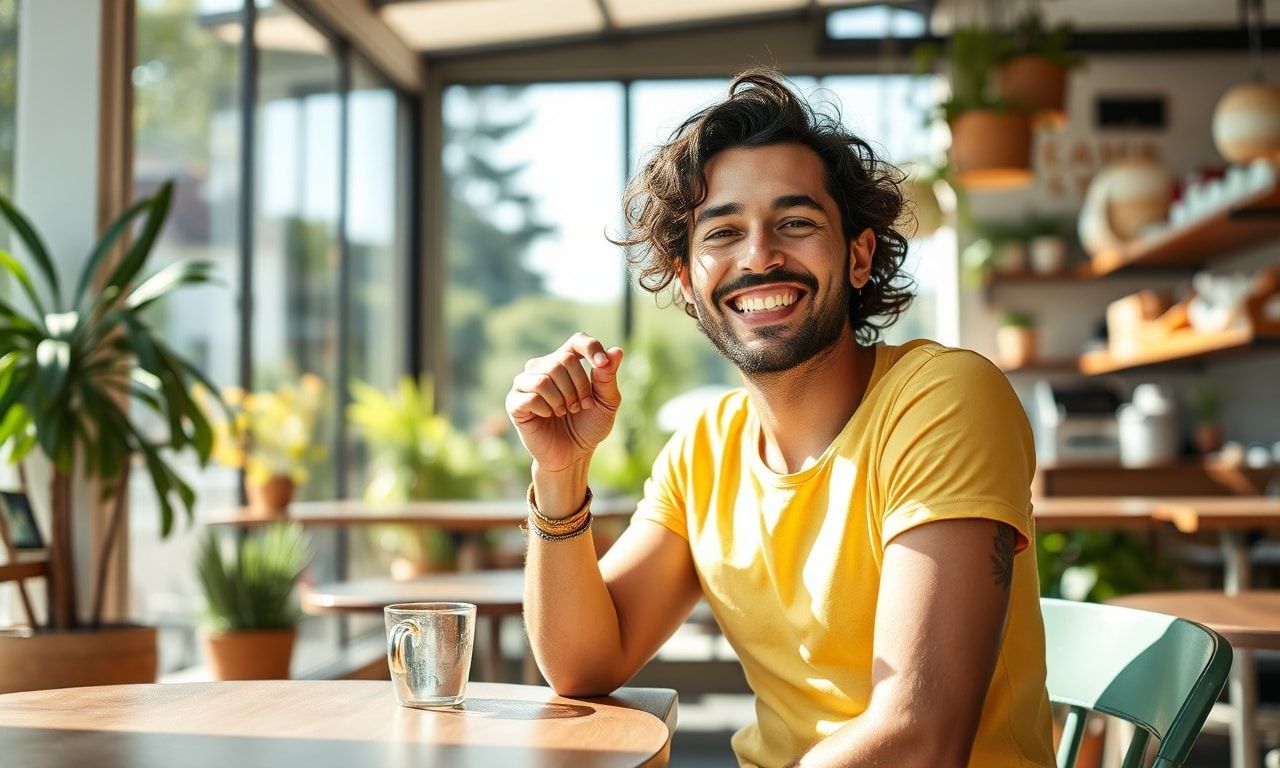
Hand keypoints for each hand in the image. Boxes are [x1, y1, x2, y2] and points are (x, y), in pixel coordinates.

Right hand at [505, 333, 623, 473]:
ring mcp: (526, 383)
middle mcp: (543, 367)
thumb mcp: (606, 403)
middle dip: (579, 387)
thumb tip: (617, 351)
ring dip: (562, 399)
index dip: (590, 348)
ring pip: (545, 377)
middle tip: (580, 406)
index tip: (601, 364)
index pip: (577, 340)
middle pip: (563, 361)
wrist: (572, 455)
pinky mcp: (514, 402)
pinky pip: (531, 396)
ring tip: (565, 412)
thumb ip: (608, 377)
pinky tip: (548, 416)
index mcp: (566, 361)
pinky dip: (546, 409)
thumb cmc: (589, 425)